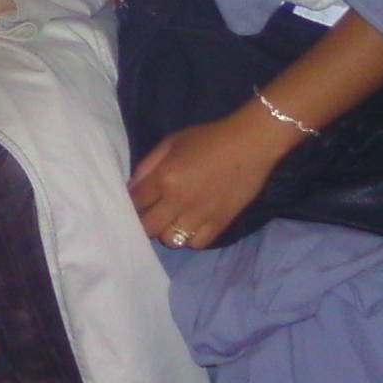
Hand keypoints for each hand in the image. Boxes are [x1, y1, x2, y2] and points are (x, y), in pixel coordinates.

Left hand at [127, 103, 302, 249]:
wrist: (250, 144)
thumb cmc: (208, 138)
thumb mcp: (171, 142)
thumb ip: (148, 165)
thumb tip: (133, 187)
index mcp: (165, 177)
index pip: (135, 202)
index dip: (131, 203)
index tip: (135, 202)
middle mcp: (179, 201)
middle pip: (148, 227)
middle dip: (145, 221)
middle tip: (152, 212)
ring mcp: (200, 215)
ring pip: (170, 240)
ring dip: (167, 231)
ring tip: (172, 219)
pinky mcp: (220, 224)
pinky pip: (196, 244)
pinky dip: (190, 237)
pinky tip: (191, 224)